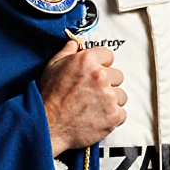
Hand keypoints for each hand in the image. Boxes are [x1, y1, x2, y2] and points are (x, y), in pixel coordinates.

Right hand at [40, 38, 126, 156]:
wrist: (48, 125)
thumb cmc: (49, 97)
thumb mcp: (53, 67)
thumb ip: (67, 51)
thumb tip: (75, 43)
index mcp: (87, 60)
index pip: (108, 55)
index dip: (101, 64)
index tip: (95, 73)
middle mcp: (101, 76)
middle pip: (117, 76)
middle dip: (107, 83)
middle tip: (92, 93)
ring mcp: (109, 96)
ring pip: (121, 95)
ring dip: (111, 100)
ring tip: (94, 107)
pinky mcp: (114, 115)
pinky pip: (121, 113)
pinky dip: (112, 117)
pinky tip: (97, 117)